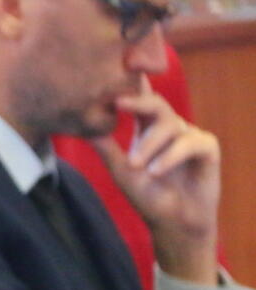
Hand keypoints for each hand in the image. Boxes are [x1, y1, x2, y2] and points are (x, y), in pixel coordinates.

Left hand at [90, 77, 221, 283]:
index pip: (141, 99)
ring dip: (150, 145)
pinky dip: (171, 156)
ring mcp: (189, 136)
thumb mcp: (121, 170)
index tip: (117, 66)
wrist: (172, 222)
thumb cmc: (146, 196)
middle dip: (137, 102)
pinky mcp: (207, 148)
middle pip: (156, 104)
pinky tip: (157, 171)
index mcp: (147, 129)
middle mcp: (169, 127)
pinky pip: (190, 142)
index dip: (132, 82)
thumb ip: (105, 147)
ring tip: (138, 167)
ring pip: (170, 125)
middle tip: (118, 102)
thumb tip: (81, 126)